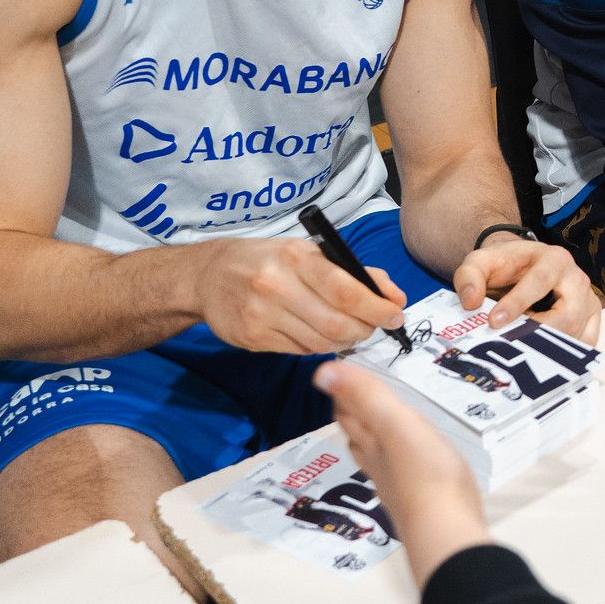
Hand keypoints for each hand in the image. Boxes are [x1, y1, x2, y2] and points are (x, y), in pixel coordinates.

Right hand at [196, 237, 407, 354]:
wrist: (209, 275)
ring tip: (350, 332)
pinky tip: (319, 335)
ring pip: (319, 343)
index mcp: (296, 258)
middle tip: (374, 327)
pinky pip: (299, 351)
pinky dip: (319, 347)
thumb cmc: (269, 259)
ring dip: (344, 342)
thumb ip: (353, 272)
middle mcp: (277, 286)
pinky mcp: (252, 339)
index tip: (395, 315)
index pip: (347, 291)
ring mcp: (261, 316)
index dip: (377, 308)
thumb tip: (394, 296)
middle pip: (336, 324)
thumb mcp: (308, 252)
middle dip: (364, 330)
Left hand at [313, 360, 487, 587]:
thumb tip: (321, 371)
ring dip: (370, 437)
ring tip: (373, 424)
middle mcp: (378, 462)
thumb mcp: (395, 423)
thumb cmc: (424, 472)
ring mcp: (397, 482)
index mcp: (372, 441)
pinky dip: (397, 458)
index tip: (336, 372)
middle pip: (357, 435)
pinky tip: (406, 461)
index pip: (347, 413)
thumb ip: (365, 396)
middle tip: (352, 393)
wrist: (445, 529)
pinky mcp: (419, 496)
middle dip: (352, 414)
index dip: (340, 392)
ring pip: (375, 455)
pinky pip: (400, 470)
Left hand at [453, 237, 601, 341]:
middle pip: (567, 313)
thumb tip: (471, 302)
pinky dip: (565, 354)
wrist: (523, 268)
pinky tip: (541, 357)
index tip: (494, 321)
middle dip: (538, 333)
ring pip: (576, 333)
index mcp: (554, 259)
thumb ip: (469, 277)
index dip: (518, 303)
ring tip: (520, 351)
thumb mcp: (481, 262)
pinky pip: (585, 343)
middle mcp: (576, 279)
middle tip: (510, 345)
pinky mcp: (590, 319)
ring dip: (548, 346)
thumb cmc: (504, 266)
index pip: (541, 281)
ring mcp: (587, 300)